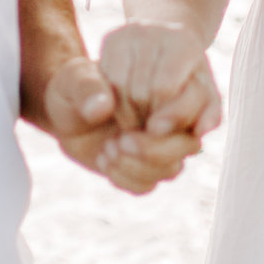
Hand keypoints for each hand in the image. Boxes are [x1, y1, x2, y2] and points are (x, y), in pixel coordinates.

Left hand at [43, 54, 203, 194]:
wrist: (65, 112)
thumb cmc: (76, 85)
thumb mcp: (73, 78)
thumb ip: (87, 86)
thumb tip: (102, 107)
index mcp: (169, 84)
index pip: (198, 100)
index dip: (180, 114)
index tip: (152, 123)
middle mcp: (172, 117)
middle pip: (190, 143)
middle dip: (158, 149)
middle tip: (124, 140)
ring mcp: (160, 146)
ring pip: (172, 168)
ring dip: (139, 165)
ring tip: (108, 147)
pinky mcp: (144, 168)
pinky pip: (149, 185)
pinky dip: (125, 178)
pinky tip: (105, 159)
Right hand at [97, 21, 222, 140]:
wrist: (169, 47)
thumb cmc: (190, 80)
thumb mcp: (206, 96)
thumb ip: (209, 115)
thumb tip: (202, 131)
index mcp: (185, 42)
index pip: (163, 89)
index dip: (160, 115)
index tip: (159, 129)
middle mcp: (156, 30)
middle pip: (139, 91)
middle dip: (144, 116)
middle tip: (147, 126)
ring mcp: (131, 32)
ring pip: (119, 87)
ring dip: (126, 113)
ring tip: (137, 119)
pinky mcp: (111, 37)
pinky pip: (103, 80)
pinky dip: (112, 100)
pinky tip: (123, 106)